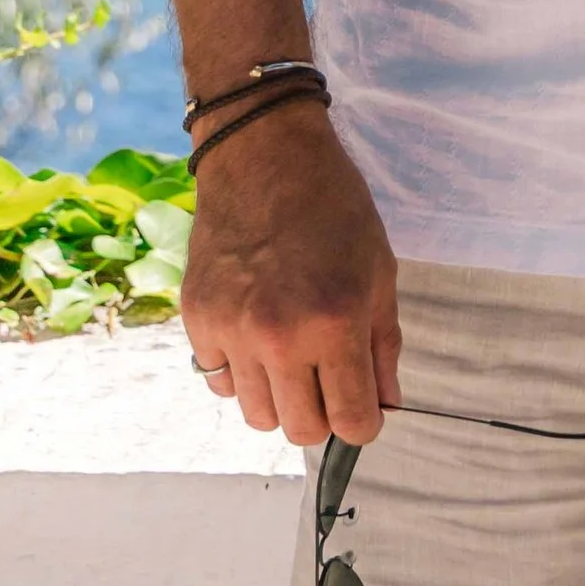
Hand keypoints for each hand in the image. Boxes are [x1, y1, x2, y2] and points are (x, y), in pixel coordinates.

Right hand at [180, 103, 401, 446]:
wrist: (264, 155)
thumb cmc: (333, 206)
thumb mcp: (379, 270)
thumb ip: (384, 345)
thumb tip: (386, 404)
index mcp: (335, 323)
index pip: (354, 423)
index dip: (365, 419)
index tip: (364, 402)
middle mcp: (280, 337)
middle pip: (301, 431)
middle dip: (322, 413)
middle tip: (328, 376)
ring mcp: (232, 332)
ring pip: (257, 416)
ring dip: (279, 397)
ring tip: (290, 353)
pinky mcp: (198, 321)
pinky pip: (219, 381)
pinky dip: (239, 371)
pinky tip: (254, 334)